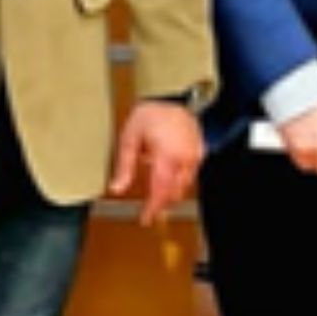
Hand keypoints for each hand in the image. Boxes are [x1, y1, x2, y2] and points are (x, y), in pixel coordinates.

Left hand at [111, 100, 203, 218]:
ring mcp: (195, 156)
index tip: (146, 219)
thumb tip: (116, 188)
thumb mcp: (129, 137)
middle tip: (149, 210)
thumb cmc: (152, 113)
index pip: (161, 192)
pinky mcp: (200, 152)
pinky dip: (178, 181)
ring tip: (156, 197)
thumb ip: (124, 166)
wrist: (173, 96)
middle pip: (174, 192)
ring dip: (170, 193)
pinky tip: (167, 179)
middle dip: (161, 203)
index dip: (153, 209)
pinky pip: (190, 175)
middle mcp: (185, 159)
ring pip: (184, 186)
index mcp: (168, 157)